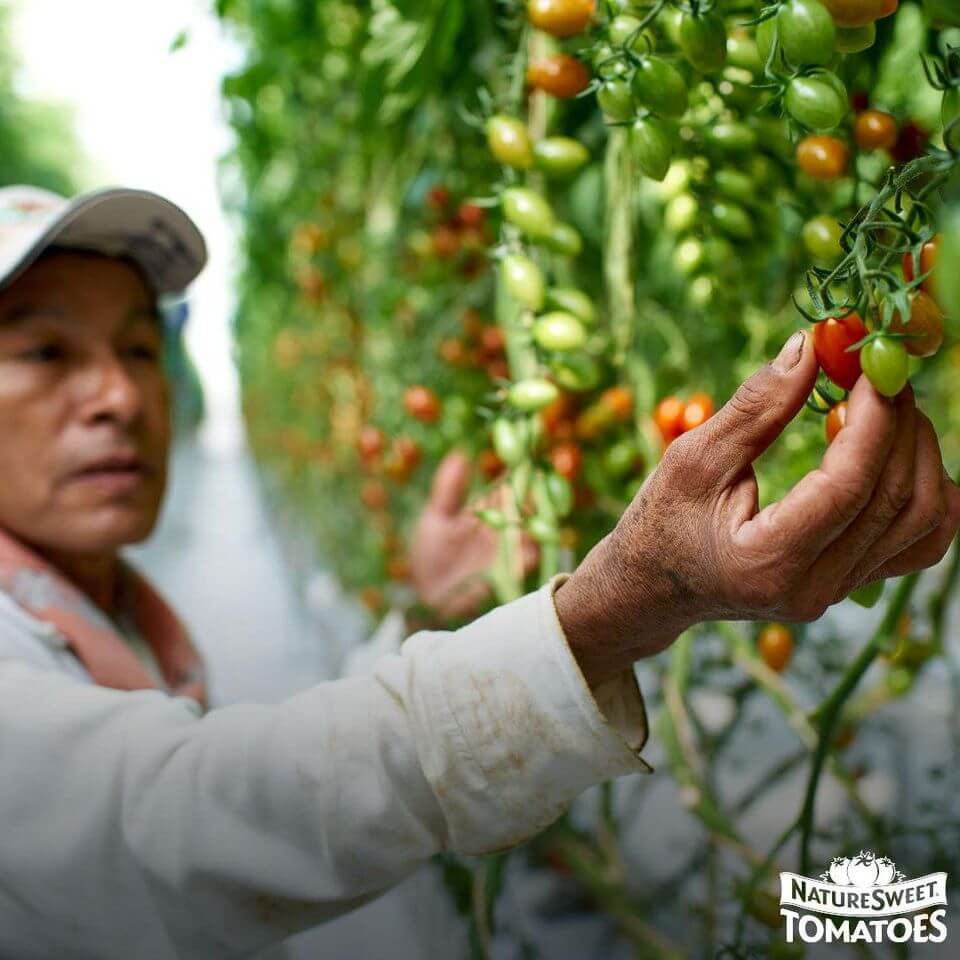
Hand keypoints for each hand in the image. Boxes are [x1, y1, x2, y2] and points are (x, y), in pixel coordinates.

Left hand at [410, 451, 536, 620]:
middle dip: (533, 495)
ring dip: (535, 522)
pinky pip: (527, 560)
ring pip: (532, 532)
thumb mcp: (436, 518)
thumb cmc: (430, 554)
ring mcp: (507, 550)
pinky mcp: (509, 573)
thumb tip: (460, 455)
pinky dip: (529, 551)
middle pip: (525, 507)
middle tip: (535, 482)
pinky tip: (526, 544)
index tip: (524, 457)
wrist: (427, 593)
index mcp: (486, 511)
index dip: (516, 473)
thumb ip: (449, 488)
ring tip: (532, 512)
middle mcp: (502, 527)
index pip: (506, 488)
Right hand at [555, 331, 959, 687]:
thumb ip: (757, 407)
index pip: (849, 488)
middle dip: (900, 425)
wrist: (654, 587)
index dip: (874, 420)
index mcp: (766, 563)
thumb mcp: (693, 459)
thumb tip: (810, 347)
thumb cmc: (661, 522)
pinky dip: (928, 491)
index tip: (873, 366)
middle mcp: (813, 590)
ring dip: (919, 453)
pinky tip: (899, 454)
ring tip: (886, 409)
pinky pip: (919, 543)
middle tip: (880, 373)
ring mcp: (837, 594)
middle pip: (897, 501)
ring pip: (923, 522)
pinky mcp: (849, 586)